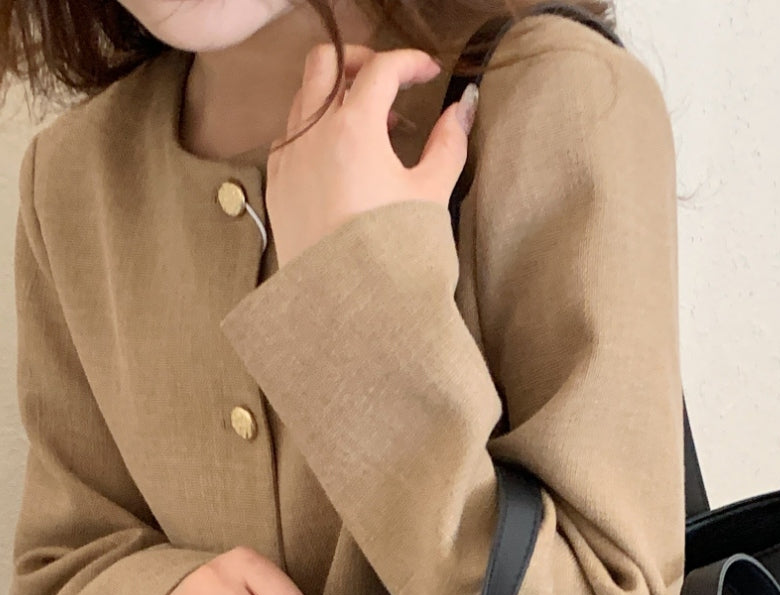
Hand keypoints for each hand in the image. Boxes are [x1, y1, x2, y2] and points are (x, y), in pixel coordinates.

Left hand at [267, 43, 477, 268]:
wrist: (348, 309)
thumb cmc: (392, 255)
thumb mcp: (431, 196)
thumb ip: (448, 144)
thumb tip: (462, 108)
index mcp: (353, 128)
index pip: (380, 68)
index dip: (409, 62)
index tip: (429, 71)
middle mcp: (311, 133)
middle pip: (326, 62)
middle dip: (360, 61)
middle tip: (390, 81)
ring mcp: (288, 158)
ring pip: (305, 97)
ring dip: (337, 96)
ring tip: (374, 127)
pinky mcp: (277, 185)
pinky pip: (291, 135)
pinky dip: (316, 129)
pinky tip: (343, 157)